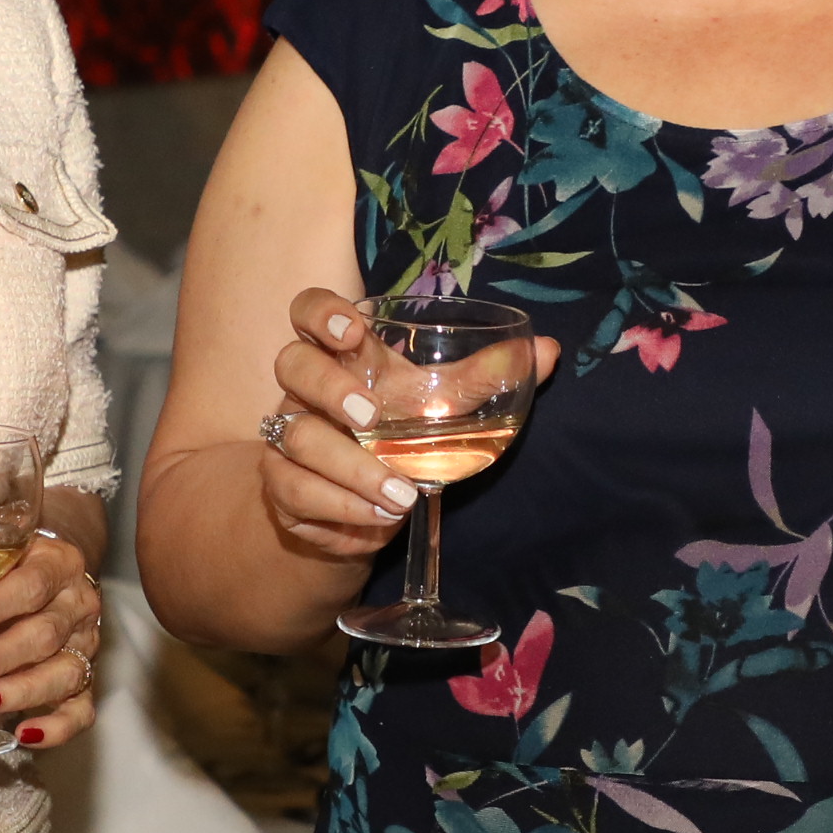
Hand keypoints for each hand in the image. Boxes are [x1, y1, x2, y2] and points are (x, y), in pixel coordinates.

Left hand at [0, 525, 110, 754]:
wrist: (53, 571)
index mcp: (60, 564)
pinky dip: (56, 727)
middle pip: (44, 635)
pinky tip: (24, 733)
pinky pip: (81, 710)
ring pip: (63, 674)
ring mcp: (86, 645)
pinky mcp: (88, 680)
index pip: (31, 585)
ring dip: (16, 692)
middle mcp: (78, 605)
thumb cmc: (13, 563)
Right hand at [254, 289, 560, 561]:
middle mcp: (305, 391)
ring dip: (349, 470)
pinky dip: (341, 511)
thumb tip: (550, 351)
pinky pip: (295, 494)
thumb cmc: (400, 435)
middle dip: (328, 388)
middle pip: (291, 365)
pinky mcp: (282, 488)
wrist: (365, 507)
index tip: (352, 331)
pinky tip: (378, 521)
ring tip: (400, 497)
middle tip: (371, 416)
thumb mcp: (441, 403)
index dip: (320, 313)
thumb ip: (486, 377)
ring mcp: (286, 438)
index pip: (308, 311)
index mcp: (342, 356)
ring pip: (294, 439)